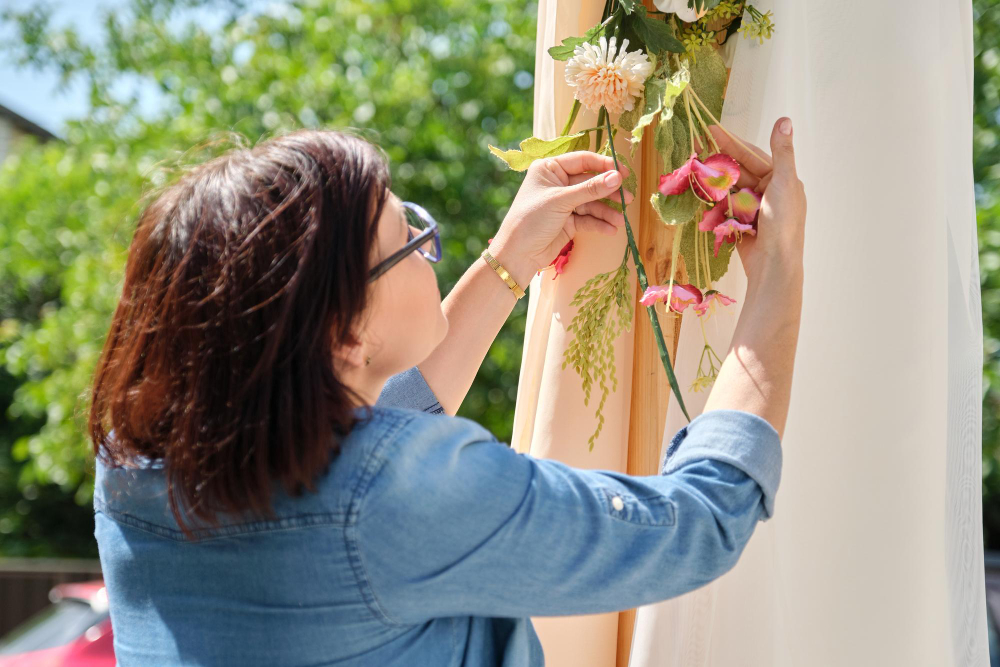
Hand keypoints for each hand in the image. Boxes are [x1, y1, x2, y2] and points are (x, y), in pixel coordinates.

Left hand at [488, 151, 632, 285]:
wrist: (518, 254)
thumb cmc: (531, 219)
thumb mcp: (561, 201)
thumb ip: (590, 189)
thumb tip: (617, 177)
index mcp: (550, 168)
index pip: (583, 160)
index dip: (604, 165)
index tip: (624, 173)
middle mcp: (558, 182)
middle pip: (590, 182)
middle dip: (608, 191)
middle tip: (627, 198)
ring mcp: (563, 202)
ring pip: (591, 202)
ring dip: (606, 211)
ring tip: (620, 219)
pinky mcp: (568, 221)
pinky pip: (588, 218)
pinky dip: (599, 223)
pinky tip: (611, 229)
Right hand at [703, 117, 806, 284]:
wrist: (773, 264)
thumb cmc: (783, 223)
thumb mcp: (783, 182)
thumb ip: (782, 151)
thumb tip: (785, 119)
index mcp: (781, 179)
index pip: (752, 155)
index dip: (731, 142)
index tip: (709, 131)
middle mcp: (768, 192)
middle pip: (738, 170)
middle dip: (718, 160)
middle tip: (694, 147)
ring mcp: (753, 208)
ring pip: (729, 188)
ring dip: (713, 179)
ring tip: (694, 169)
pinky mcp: (741, 223)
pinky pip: (724, 206)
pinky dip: (714, 200)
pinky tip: (701, 192)